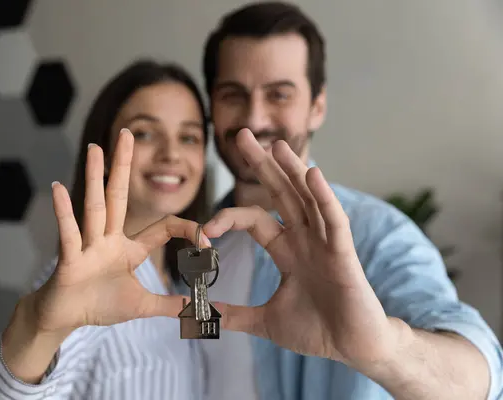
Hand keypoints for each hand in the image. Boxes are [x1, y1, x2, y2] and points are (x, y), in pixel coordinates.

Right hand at [29, 129, 208, 335]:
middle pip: (119, 196)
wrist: (65, 318)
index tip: (207, 242)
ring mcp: (89, 245)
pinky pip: (69, 233)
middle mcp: (109, 238)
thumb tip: (197, 310)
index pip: (163, 227)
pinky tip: (59, 188)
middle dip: (124, 165)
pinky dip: (64, 212)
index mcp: (129, 247)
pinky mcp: (70, 258)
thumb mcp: (142, 306)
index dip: (187, 229)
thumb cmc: (99, 305)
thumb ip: (169, 305)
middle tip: (126, 133)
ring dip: (95, 177)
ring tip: (95, 148)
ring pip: (95, 207)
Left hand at [204, 129, 396, 369]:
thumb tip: (201, 313)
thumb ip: (235, 314)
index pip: (255, 219)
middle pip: (281, 194)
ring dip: (293, 170)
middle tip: (242, 135)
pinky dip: (324, 198)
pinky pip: (334, 220)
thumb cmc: (317, 331)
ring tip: (277, 145)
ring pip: (308, 199)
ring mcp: (325, 243)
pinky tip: (312, 174)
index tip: (205, 229)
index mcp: (287, 250)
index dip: (230, 218)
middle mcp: (305, 239)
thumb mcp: (265, 321)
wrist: (352, 349)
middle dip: (262, 164)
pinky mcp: (344, 254)